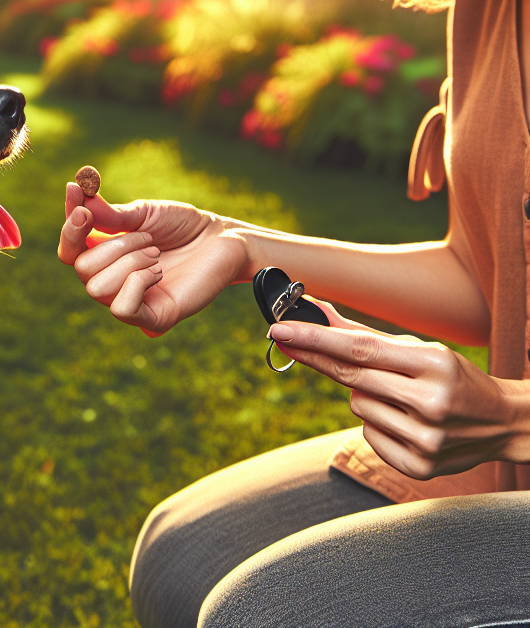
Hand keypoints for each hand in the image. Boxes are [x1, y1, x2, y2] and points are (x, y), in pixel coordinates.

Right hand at [57, 183, 247, 334]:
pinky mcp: (152, 318)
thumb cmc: (182, 225)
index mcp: (105, 254)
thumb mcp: (142, 213)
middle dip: (114, 246)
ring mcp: (130, 301)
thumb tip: (77, 195)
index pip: (69, 249)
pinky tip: (158, 273)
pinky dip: (136, 284)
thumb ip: (109, 214)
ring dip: (128, 261)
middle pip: (80, 268)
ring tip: (157, 254)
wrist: (223, 239)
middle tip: (148, 239)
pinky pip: (121, 309)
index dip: (70, 228)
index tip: (80, 198)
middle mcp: (112, 280)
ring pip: (96, 288)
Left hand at [269, 301, 529, 477]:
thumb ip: (364, 334)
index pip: (360, 349)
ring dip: (362, 394)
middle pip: (351, 377)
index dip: (314, 338)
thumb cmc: (453, 376)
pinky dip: (374, 423)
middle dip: (313, 355)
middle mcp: (432, 403)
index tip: (279, 329)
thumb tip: (318, 312)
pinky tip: (402, 420)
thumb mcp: (418, 348)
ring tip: (396, 394)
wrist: (503, 423)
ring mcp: (426, 440)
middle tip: (282, 336)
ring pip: (357, 405)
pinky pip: (367, 435)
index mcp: (435, 364)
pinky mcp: (420, 468)